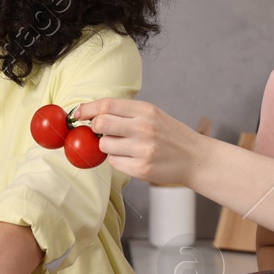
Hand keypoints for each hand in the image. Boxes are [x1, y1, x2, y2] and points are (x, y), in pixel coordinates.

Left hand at [72, 98, 208, 185]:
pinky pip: (114, 162)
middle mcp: (144, 128)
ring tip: (123, 146)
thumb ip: (126, 112)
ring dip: (107, 146)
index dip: (88, 108)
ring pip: (104, 145)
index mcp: (146, 110)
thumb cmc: (170, 135)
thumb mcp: (153, 114)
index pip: (106, 105)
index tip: (78, 113)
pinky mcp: (141, 168)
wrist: (195, 158)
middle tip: (99, 131)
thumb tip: (92, 113)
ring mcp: (143, 149)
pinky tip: (132, 158)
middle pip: (101, 123)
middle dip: (94, 127)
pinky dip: (117, 160)